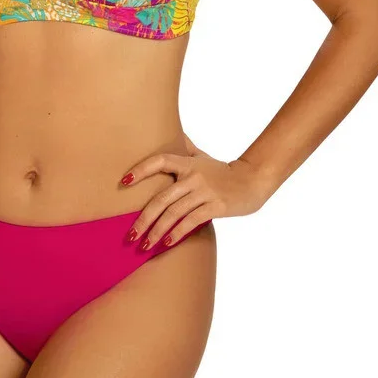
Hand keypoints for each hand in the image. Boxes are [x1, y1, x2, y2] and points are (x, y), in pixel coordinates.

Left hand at [120, 144, 267, 249]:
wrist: (253, 181)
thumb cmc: (223, 171)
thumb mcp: (203, 157)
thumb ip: (185, 147)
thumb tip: (172, 131)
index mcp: (187, 163)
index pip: (159, 161)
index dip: (141, 169)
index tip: (124, 182)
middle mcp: (194, 176)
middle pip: (161, 198)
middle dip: (143, 219)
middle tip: (130, 235)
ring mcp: (205, 192)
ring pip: (173, 213)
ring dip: (156, 231)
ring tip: (145, 245)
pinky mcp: (216, 206)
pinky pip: (191, 221)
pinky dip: (177, 233)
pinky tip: (166, 244)